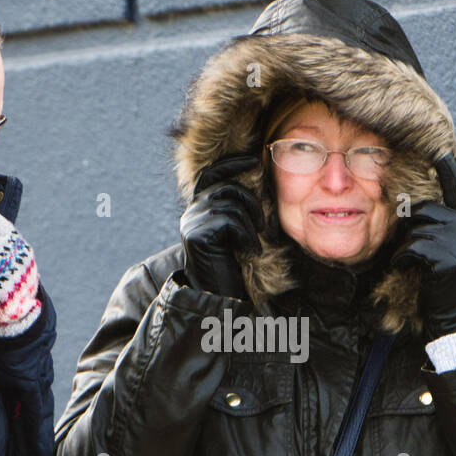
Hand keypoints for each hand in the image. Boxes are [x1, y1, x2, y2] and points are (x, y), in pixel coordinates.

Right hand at [179, 153, 261, 298]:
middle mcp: (192, 212)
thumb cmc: (232, 266)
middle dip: (252, 202)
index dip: (231, 163)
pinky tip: (250, 253)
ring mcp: (193, 222)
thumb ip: (237, 209)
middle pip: (227, 188)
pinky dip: (248, 237)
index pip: (211, 174)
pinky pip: (232, 221)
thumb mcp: (236, 233)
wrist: (217, 297)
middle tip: (264, 226)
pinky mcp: (197, 233)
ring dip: (252, 224)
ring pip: (232, 204)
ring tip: (254, 245)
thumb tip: (256, 182)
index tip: (253, 159)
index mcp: (199, 209)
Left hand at [390, 156, 455, 337]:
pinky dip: (402, 259)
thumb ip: (441, 227)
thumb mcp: (449, 249)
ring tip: (413, 265)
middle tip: (409, 250)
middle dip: (410, 228)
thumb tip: (415, 208)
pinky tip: (407, 270)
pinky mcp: (447, 257)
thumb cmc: (446, 283)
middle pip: (424, 209)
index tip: (440, 149)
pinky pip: (412, 248)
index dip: (447, 169)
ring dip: (406, 247)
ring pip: (415, 230)